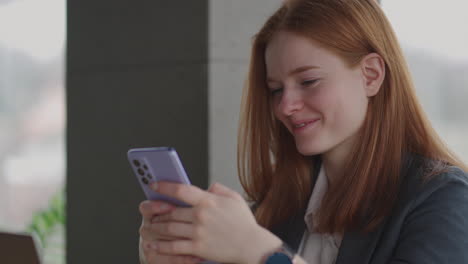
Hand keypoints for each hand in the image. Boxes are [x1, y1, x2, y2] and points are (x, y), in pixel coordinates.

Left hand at [150, 182, 281, 263]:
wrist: (253, 246)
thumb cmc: (244, 223)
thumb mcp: (234, 199)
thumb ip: (219, 189)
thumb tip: (208, 186)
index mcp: (208, 201)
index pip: (181, 190)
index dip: (164, 186)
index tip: (153, 184)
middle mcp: (201, 216)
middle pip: (171, 211)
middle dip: (157, 211)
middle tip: (148, 210)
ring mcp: (198, 233)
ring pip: (169, 228)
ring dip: (156, 227)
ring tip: (149, 226)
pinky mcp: (198, 248)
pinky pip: (174, 247)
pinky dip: (161, 246)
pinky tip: (152, 244)